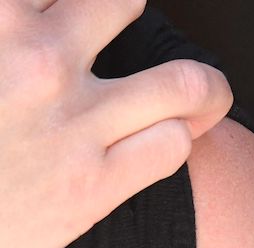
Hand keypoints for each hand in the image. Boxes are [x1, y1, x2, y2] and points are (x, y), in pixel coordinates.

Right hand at [0, 0, 231, 247]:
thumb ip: (4, 29)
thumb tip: (29, 16)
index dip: (61, 4)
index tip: (59, 16)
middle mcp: (37, 62)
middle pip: (123, 2)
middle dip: (122, 13)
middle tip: (114, 31)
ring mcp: (72, 124)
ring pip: (185, 83)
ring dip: (198, 86)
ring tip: (194, 91)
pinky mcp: (94, 187)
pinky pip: (175, 146)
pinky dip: (180, 138)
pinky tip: (166, 136)